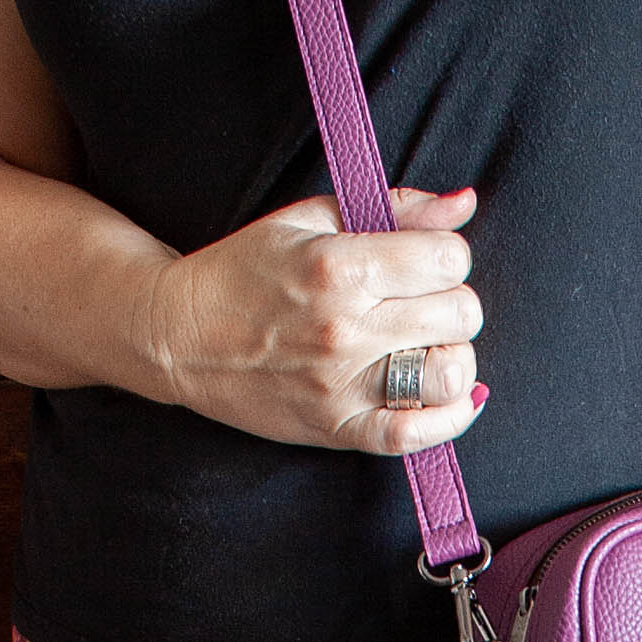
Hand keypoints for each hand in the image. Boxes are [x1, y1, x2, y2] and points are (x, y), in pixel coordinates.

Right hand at [141, 185, 483, 453]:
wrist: (179, 336)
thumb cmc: (244, 272)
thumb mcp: (310, 219)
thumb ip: (393, 209)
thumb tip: (462, 205)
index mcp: (341, 265)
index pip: (449, 259)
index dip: (447, 257)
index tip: (425, 264)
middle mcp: (346, 327)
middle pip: (460, 314)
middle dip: (451, 303)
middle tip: (421, 306)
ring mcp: (343, 384)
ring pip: (450, 373)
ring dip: (452, 357)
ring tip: (425, 348)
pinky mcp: (338, 428)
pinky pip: (417, 435)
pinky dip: (449, 420)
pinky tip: (448, 399)